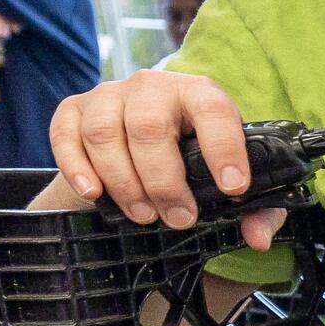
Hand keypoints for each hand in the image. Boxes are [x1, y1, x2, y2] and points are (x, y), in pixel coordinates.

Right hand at [39, 69, 279, 246]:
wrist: (140, 145)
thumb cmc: (194, 160)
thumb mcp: (232, 181)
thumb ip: (257, 209)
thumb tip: (258, 238)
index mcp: (199, 94)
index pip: (214, 110)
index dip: (224, 148)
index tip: (233, 188)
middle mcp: (152, 86)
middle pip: (149, 126)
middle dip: (164, 180)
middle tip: (179, 218)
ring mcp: (109, 95)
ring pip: (105, 133)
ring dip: (123, 181)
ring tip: (143, 215)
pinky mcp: (73, 109)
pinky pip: (66, 134)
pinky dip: (76, 166)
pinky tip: (94, 194)